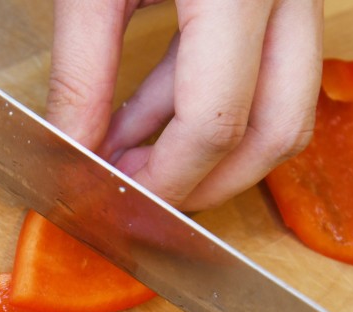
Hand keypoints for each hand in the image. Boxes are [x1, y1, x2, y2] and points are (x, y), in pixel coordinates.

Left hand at [47, 0, 323, 211]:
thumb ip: (80, 74)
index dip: (164, 178)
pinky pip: (264, 71)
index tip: (114, 200)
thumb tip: (72, 155)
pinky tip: (140, 122)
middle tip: (136, 197)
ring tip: (125, 158)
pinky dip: (205, 105)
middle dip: (205, 181)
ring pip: (280, 107)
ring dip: (203, 148)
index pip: (217, 121)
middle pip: (274, 130)